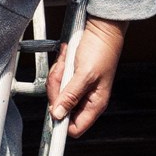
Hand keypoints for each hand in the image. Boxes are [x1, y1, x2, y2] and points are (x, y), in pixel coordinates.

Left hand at [46, 16, 125, 135]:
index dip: (62, 121)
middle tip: (64, 72)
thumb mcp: (85, 74)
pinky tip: (66, 58)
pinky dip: (59, 67)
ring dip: (58, 74)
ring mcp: (77, 87)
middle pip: (60, 107)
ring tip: (67, 62)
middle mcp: (86, 98)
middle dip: (57, 88)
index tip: (54, 108)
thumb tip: (58, 114)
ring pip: (56, 91)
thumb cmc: (101, 49)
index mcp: (95, 104)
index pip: (75, 128)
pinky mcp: (71, 76)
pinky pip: (57, 78)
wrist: (101, 28)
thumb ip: (71, 96)